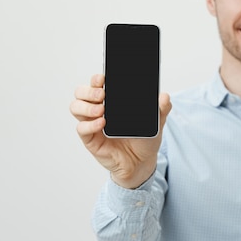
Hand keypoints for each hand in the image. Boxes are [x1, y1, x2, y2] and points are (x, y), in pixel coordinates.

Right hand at [70, 74, 171, 188]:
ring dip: (86, 106)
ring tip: (102, 109)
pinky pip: (81, 129)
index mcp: (112, 100)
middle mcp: (98, 109)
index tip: (103, 78)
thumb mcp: (156, 122)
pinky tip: (102, 124)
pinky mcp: (91, 139)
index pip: (97, 83)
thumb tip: (165, 97)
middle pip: (81, 92)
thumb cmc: (144, 138)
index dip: (96, 78)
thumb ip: (162, 108)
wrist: (142, 162)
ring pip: (76, 107)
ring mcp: (92, 124)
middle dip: (88, 90)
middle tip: (102, 94)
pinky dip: (90, 124)